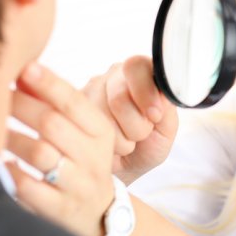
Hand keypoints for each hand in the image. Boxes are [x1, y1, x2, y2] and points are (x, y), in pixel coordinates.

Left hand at [6, 63, 114, 235]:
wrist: (97, 211)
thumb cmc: (81, 160)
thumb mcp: (83, 132)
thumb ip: (58, 104)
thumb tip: (25, 70)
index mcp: (102, 133)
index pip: (74, 102)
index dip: (49, 83)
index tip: (25, 68)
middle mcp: (94, 158)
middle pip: (53, 123)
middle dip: (21, 105)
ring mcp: (78, 185)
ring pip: (40, 154)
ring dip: (11, 137)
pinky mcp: (60, 208)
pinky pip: (29, 187)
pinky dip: (11, 171)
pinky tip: (1, 162)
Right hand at [83, 55, 177, 184]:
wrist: (126, 169)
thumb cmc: (149, 144)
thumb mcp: (166, 128)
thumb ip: (166, 106)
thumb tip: (158, 93)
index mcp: (140, 72)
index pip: (136, 66)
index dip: (146, 93)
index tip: (155, 116)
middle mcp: (112, 76)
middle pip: (119, 97)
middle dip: (136, 126)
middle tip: (141, 135)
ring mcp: (88, 92)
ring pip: (101, 117)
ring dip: (120, 139)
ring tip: (125, 140)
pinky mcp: (69, 111)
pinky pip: (84, 129)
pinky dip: (102, 145)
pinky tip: (107, 144)